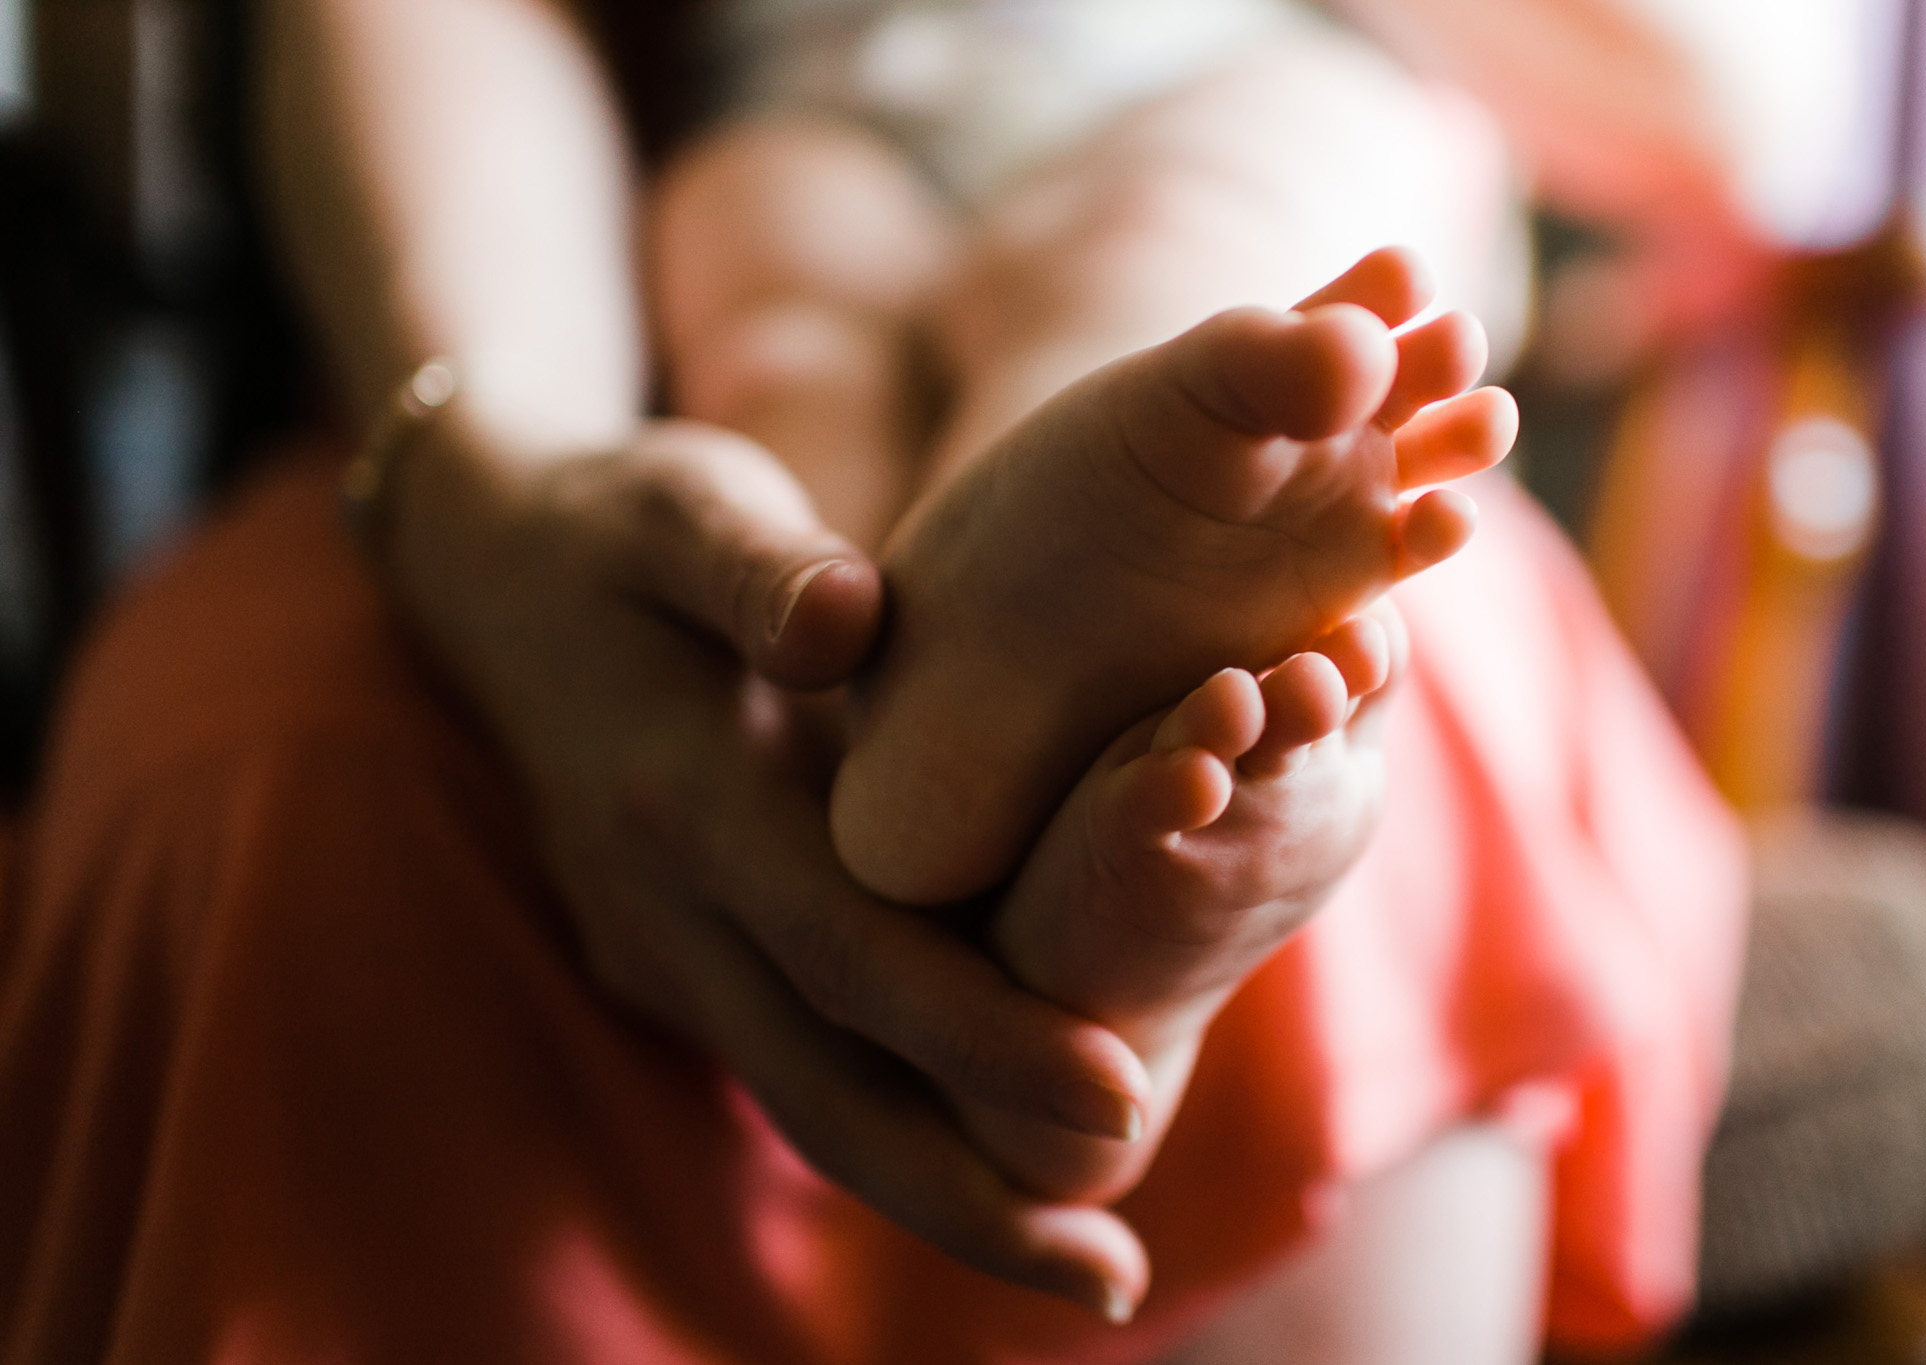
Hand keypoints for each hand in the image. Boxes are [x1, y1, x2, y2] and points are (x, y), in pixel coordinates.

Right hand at [378, 414, 1155, 1316]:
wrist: (490, 586)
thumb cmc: (624, 532)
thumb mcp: (681, 503)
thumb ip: (756, 565)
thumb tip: (845, 618)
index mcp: (688, 798)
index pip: (852, 949)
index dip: (981, 1034)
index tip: (1121, 1099)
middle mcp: (668, 907)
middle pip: (829, 1088)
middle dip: (973, 1192)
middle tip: (1116, 1280)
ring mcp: (660, 951)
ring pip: (807, 1106)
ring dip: (941, 1195)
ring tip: (1085, 1269)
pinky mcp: (671, 964)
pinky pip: (789, 1069)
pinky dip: (890, 1132)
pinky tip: (993, 1168)